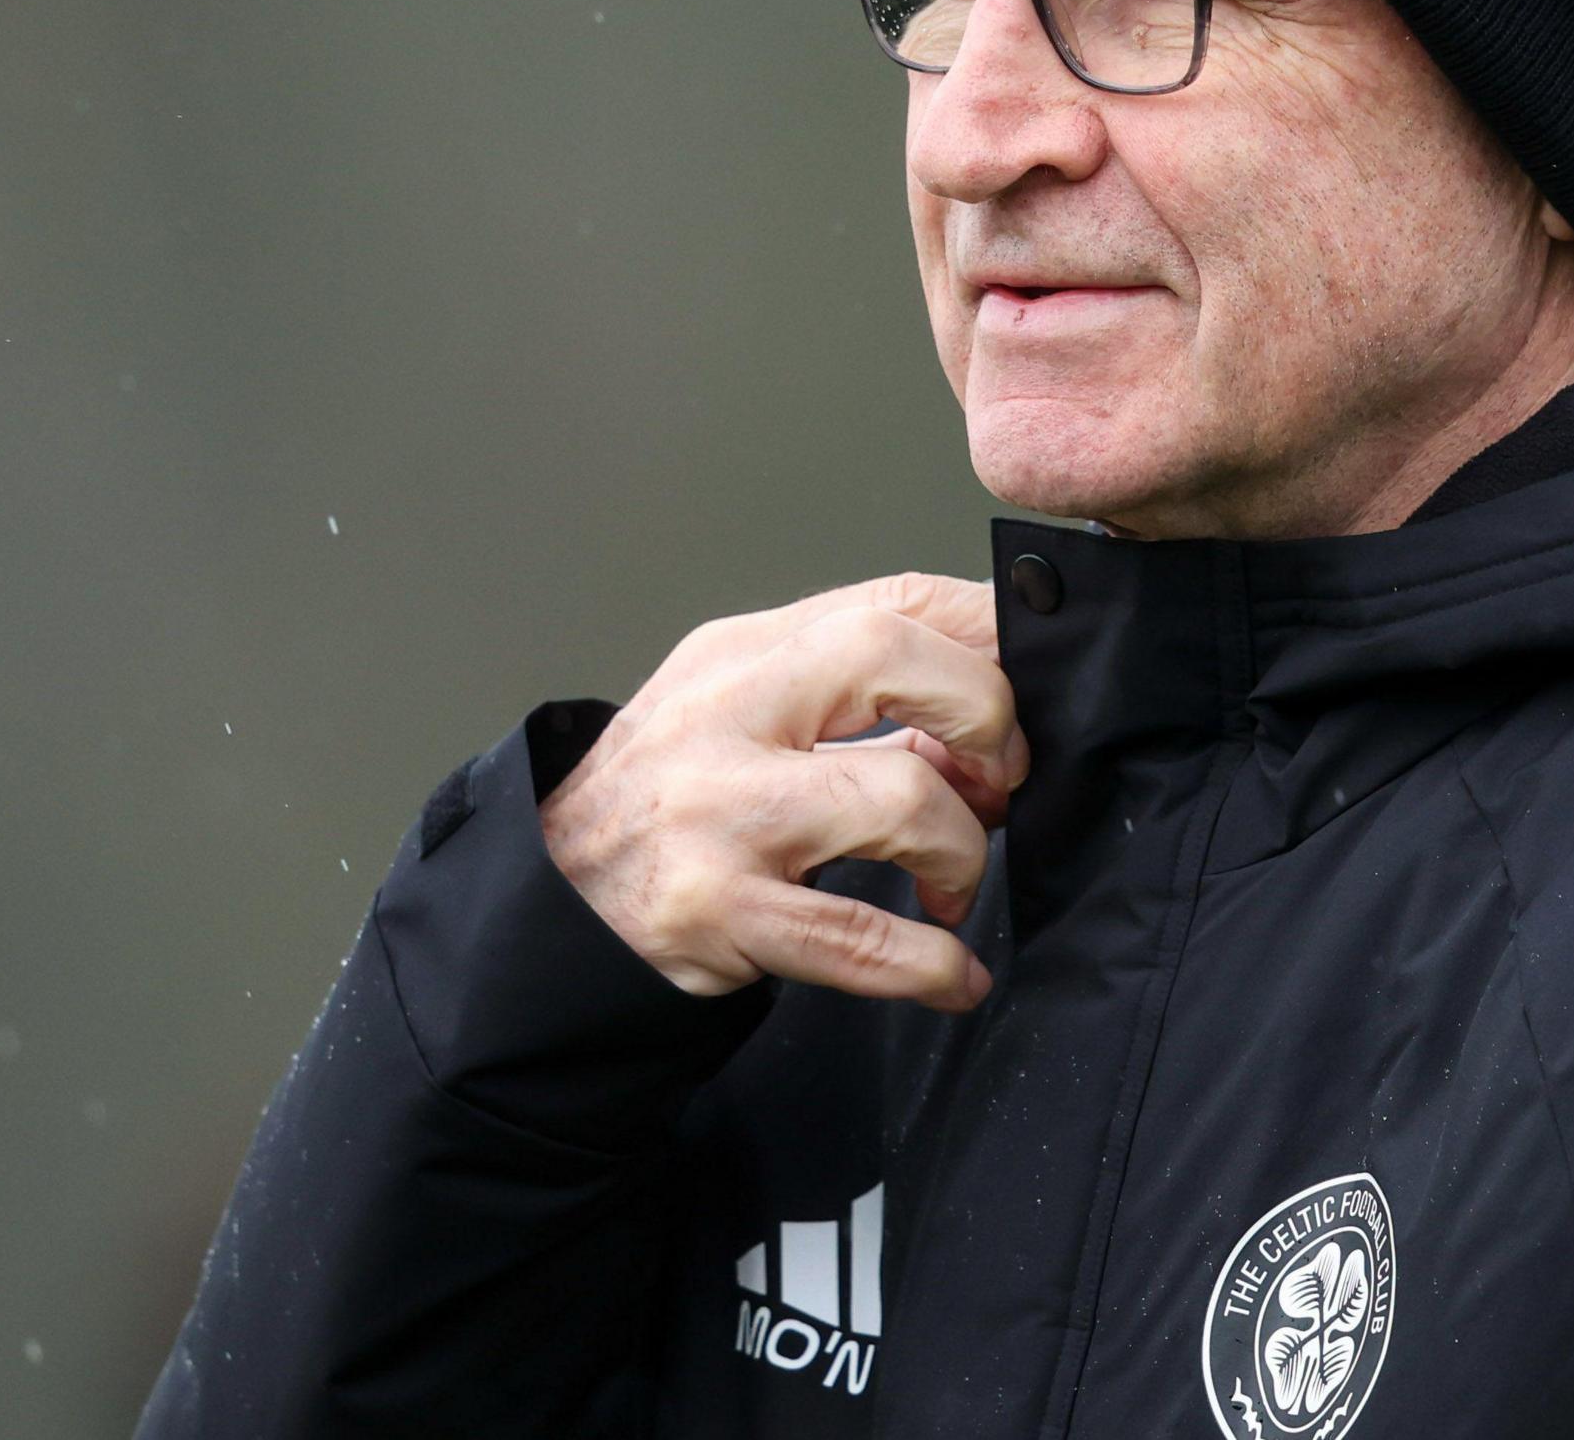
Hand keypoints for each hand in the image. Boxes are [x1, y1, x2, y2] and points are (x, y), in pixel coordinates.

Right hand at [539, 572, 1022, 1011]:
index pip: (893, 598)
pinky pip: (861, 940)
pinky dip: (930, 964)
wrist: (545, 902)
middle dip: (985, 714)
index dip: (988, 635)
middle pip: (893, 656)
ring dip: (961, 851)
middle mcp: (726, 715)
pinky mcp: (718, 912)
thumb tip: (987, 736)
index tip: (1028, 686)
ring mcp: (719, 814)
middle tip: (1001, 778)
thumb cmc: (662, 805)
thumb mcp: (740, 717)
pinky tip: (950, 975)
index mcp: (742, 653)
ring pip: (898, 800)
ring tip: (951, 884)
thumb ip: (852, 709)